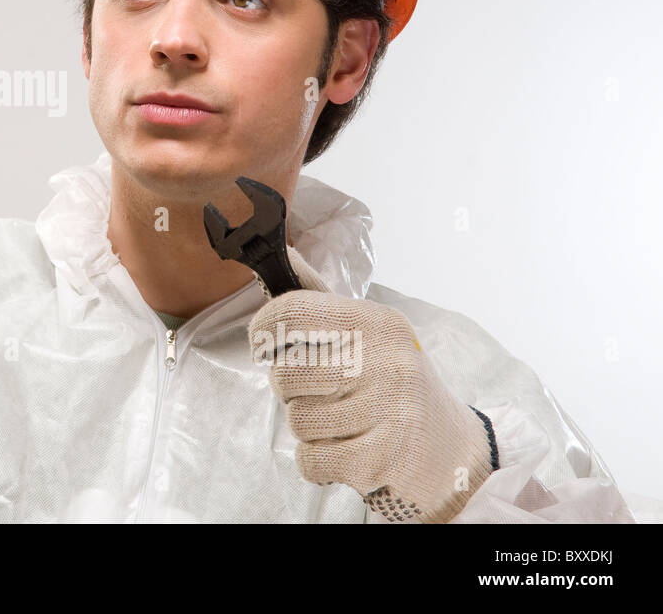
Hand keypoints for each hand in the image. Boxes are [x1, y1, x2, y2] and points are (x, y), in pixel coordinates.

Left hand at [247, 247, 497, 521]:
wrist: (453, 450)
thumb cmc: (395, 384)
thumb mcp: (368, 333)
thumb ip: (319, 299)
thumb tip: (281, 253)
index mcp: (376, 323)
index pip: (293, 312)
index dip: (263, 330)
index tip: (261, 346)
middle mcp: (384, 362)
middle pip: (286, 374)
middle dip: (289, 390)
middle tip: (317, 393)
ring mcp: (385, 412)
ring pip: (297, 420)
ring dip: (307, 427)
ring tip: (338, 422)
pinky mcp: (380, 459)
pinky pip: (311, 459)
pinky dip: (316, 461)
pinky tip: (343, 450)